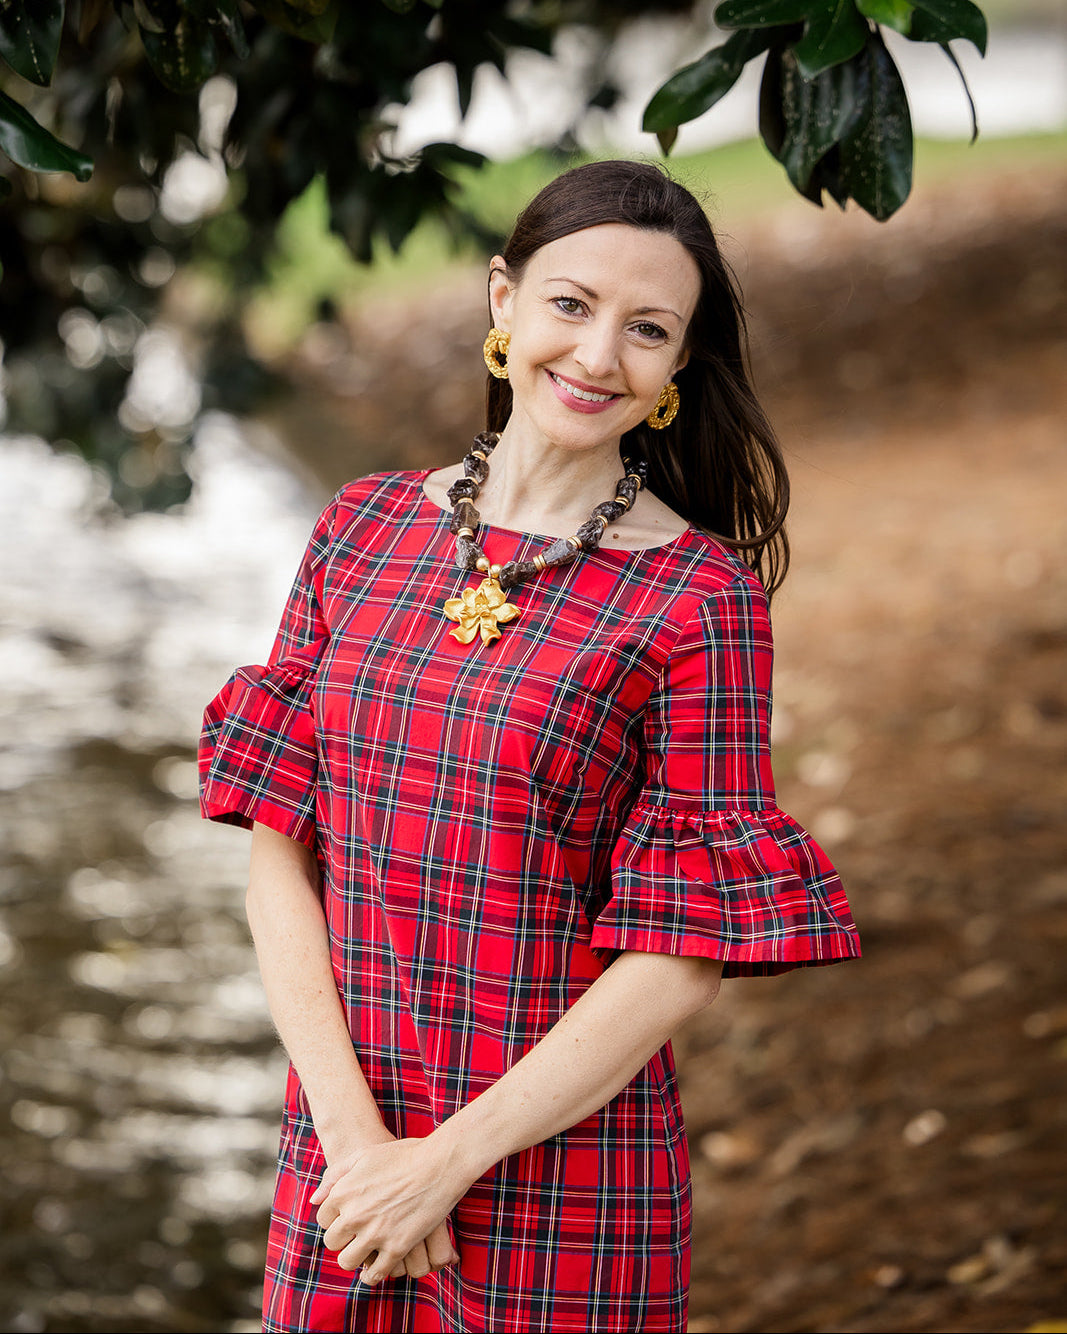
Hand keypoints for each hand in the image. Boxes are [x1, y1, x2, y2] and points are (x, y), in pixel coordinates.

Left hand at [311, 1136, 469, 1284]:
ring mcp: (374, 1233)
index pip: (323, 1219)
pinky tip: (376, 1269)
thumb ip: (334, 1176)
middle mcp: (354, 1215)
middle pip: (332, 1242)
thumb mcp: (363, 1155)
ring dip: (353, 1258)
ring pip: (348, 1261)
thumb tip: (314, 1200)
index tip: (346, 1218)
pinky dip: (372, 1275)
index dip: (334, 1219)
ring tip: (364, 1251)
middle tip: (356, 1234)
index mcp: (343, 1192)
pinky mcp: (396, 1248)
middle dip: (342, 1239)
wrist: (439, 1163)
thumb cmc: (403, 1155)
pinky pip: (375, 1273)